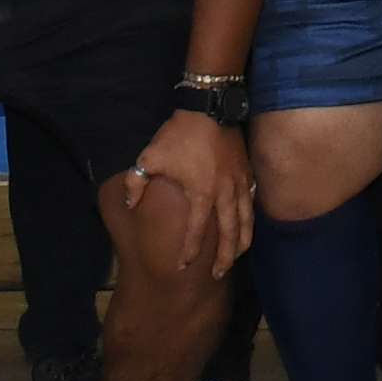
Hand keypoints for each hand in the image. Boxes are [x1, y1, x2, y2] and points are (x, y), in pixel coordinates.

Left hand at [127, 111, 257, 276]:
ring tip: (237, 256)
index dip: (189, 251)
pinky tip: (247, 225)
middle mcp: (224, 194)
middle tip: (218, 273)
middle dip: (224, 257)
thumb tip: (130, 204)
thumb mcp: (150, 156)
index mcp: (201, 194)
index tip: (182, 266)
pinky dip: (250, 219)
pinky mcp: (247, 172)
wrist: (210, 107)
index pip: (196, 232)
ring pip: (246, 221)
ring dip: (242, 242)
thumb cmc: (179, 134)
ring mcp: (239, 183)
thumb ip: (135, 182)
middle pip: (229, 234)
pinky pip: (252, 203)